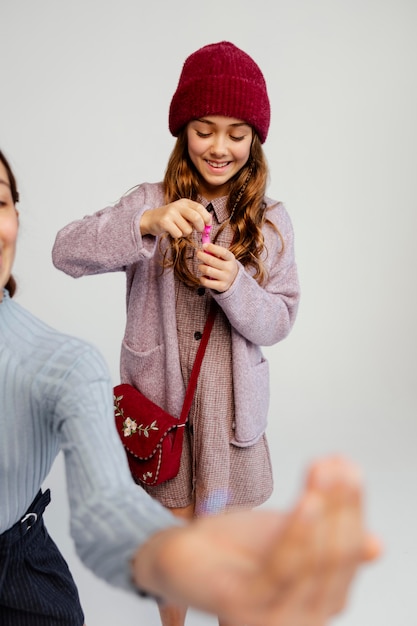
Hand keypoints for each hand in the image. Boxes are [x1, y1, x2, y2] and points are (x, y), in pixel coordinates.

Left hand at [131, 456, 380, 625]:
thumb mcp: (289, 538)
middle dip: (340, 506)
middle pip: (334, 560)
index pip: (347, 557)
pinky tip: (307, 502)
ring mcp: (269, 620)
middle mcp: (300, 621)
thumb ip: (327, 541)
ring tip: (325, 474)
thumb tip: (375, 545)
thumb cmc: (234, 550)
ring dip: (322, 513)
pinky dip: (297, 534)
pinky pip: (278, 570)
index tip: (350, 469)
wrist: (177, 554)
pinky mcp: (239, 608)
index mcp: (316, 603)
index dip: (352, 511)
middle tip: (340, 466)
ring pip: (311, 564)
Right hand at [140, 200, 210, 237]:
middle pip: (196, 217)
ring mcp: (170, 213)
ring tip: (179, 229)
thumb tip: (209, 223)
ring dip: (185, 233)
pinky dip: (177, 236)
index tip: (208, 225)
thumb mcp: (183, 213)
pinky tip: (172, 231)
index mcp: (184, 202)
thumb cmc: (170, 218)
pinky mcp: (164, 222)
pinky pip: (178, 234)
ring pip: (187, 229)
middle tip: (198, 230)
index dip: (206, 218)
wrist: (150, 219)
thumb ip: (195, 216)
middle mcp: (178, 205)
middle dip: (200, 227)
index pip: (200, 208)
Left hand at [197, 243, 237, 291]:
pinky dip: (202, 278)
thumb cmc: (224, 265)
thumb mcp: (224, 257)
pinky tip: (203, 276)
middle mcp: (229, 268)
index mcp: (231, 259)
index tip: (204, 245)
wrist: (233, 280)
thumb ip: (215, 252)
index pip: (223, 252)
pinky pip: (206, 282)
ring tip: (201, 266)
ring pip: (207, 270)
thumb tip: (204, 246)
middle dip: (202, 256)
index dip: (213, 248)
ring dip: (201, 267)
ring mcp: (226, 278)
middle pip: (212, 261)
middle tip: (198, 253)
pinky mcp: (221, 286)